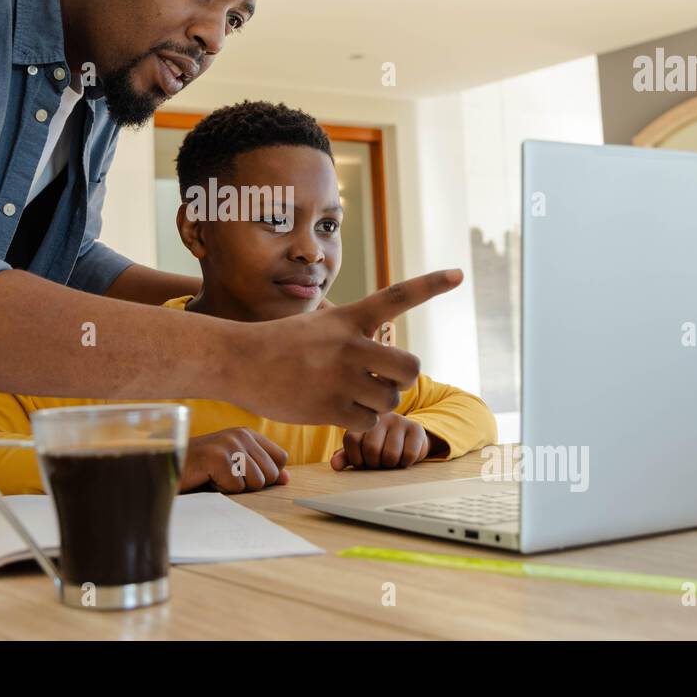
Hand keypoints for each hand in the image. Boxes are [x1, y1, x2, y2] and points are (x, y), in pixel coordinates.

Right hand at [180, 428, 289, 492]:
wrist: (167, 467)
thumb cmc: (201, 470)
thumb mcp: (234, 466)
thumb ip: (261, 469)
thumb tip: (287, 478)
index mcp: (246, 433)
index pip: (280, 458)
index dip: (267, 474)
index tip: (243, 475)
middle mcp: (240, 434)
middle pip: (270, 474)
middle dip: (249, 484)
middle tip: (224, 476)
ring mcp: (229, 444)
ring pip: (255, 482)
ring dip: (234, 488)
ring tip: (215, 477)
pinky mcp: (218, 458)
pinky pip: (236, 487)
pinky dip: (221, 490)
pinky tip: (206, 479)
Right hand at [227, 269, 463, 432]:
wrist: (238, 361)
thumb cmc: (278, 346)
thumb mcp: (318, 325)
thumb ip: (352, 337)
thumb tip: (386, 370)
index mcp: (348, 318)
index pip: (396, 297)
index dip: (430, 285)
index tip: (458, 274)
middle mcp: (350, 345)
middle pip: (410, 367)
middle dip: (403, 380)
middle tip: (385, 382)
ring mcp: (341, 377)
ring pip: (390, 400)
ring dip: (378, 405)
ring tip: (350, 396)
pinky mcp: (330, 406)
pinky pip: (368, 423)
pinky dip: (358, 422)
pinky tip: (336, 410)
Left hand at [331, 412, 431, 469]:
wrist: (408, 440)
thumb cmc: (380, 446)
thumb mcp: (360, 451)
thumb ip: (346, 456)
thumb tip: (334, 464)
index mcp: (361, 419)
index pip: (351, 440)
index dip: (356, 459)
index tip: (363, 461)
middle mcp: (379, 416)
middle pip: (372, 449)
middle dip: (374, 464)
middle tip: (378, 463)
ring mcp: (399, 421)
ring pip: (391, 455)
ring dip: (390, 466)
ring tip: (390, 461)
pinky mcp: (416, 429)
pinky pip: (409, 455)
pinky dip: (405, 463)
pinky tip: (403, 458)